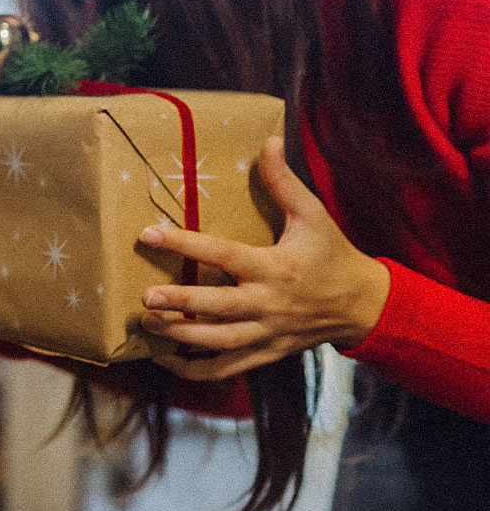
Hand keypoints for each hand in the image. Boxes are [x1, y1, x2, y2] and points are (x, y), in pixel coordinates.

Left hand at [138, 137, 389, 381]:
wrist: (365, 306)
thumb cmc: (333, 255)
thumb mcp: (314, 215)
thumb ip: (284, 182)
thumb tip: (268, 141)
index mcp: (275, 267)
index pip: (222, 254)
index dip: (184, 244)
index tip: (148, 233)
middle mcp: (269, 303)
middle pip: (219, 307)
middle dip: (181, 303)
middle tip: (144, 297)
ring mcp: (267, 333)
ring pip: (220, 342)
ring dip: (181, 336)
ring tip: (147, 324)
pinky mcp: (267, 353)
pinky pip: (228, 368)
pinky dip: (196, 369)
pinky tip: (165, 361)